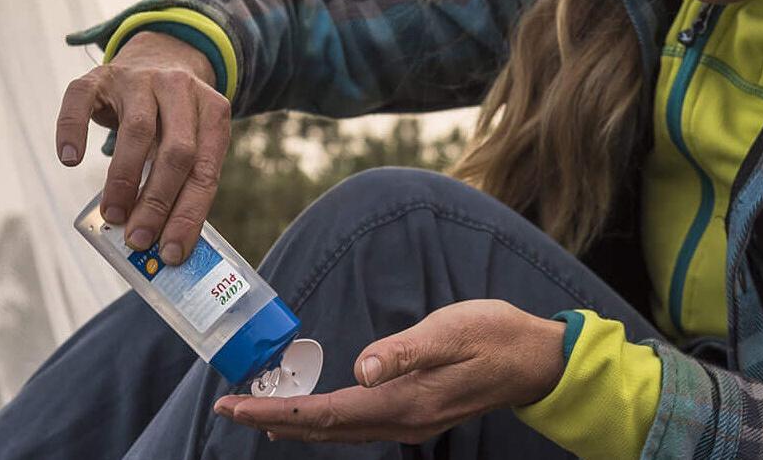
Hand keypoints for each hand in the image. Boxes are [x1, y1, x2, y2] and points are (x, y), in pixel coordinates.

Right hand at [56, 31, 230, 263]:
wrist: (160, 56)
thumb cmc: (177, 117)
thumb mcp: (193, 139)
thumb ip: (183, 181)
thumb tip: (163, 238)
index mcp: (215, 112)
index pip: (206, 171)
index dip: (189, 214)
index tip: (171, 251)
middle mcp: (181, 90)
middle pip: (177, 152)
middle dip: (157, 202)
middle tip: (138, 238)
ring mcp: (141, 79)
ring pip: (136, 131)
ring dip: (123, 180)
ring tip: (113, 215)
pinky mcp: (102, 75)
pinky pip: (82, 100)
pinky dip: (73, 130)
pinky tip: (70, 160)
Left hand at [213, 300, 566, 443]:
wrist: (534, 359)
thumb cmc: (495, 336)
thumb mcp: (453, 331)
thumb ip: (407, 350)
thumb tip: (360, 368)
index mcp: (406, 400)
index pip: (328, 413)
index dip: (279, 411)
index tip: (236, 405)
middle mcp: (404, 420)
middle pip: (326, 429)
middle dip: (274, 419)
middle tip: (228, 410)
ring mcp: (411, 422)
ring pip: (340, 431)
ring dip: (296, 423)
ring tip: (256, 415)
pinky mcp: (417, 413)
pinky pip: (358, 425)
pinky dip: (324, 422)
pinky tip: (313, 415)